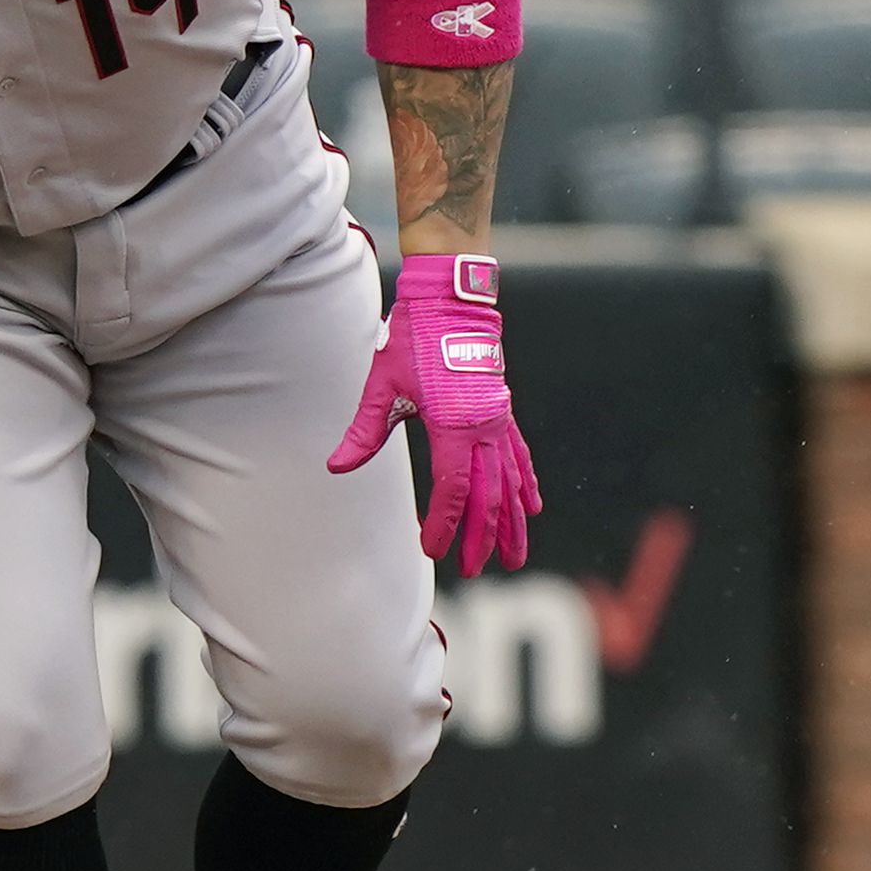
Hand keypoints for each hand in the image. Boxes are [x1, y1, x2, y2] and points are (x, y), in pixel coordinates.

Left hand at [328, 251, 541, 577]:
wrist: (450, 300)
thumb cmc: (412, 339)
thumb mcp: (381, 384)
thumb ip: (364, 431)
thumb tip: (337, 467)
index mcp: (453, 425)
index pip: (452, 491)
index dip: (444, 525)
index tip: (432, 548)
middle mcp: (484, 428)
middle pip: (487, 497)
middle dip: (481, 538)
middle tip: (471, 570)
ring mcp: (499, 421)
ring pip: (511, 484)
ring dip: (512, 523)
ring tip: (515, 558)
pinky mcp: (504, 413)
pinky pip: (520, 458)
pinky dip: (527, 485)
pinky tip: (533, 508)